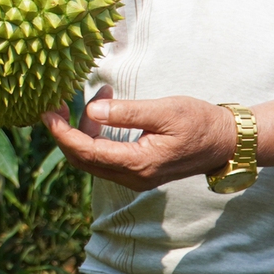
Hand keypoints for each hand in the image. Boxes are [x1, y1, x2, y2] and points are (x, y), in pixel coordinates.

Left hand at [42, 88, 239, 191]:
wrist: (226, 142)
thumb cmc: (199, 122)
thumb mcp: (164, 111)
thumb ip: (127, 112)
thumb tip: (91, 110)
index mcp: (139, 163)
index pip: (86, 153)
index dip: (62, 134)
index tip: (47, 113)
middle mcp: (133, 177)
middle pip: (83, 160)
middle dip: (65, 133)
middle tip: (57, 104)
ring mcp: (135, 177)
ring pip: (93, 159)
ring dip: (84, 130)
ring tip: (100, 96)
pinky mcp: (138, 171)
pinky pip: (105, 156)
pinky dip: (97, 134)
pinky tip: (105, 110)